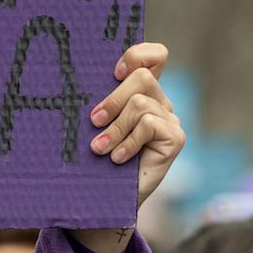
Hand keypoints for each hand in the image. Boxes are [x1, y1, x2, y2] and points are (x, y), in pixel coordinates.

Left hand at [71, 42, 183, 252]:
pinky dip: (128, 142)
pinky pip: (149, 125)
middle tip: (94, 120)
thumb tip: (76, 77)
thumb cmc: (95, 158)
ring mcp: (170, 119)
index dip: (138, 54)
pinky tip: (117, 158)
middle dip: (113, 98)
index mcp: (141, 91)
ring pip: (141, 104)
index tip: (114, 71)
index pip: (155, 55)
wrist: (106, 198)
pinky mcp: (176, 138)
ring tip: (99, 148)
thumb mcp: (95, 125)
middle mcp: (160, 101)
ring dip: (115, 127)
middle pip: (142, 78)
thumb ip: (99, 101)